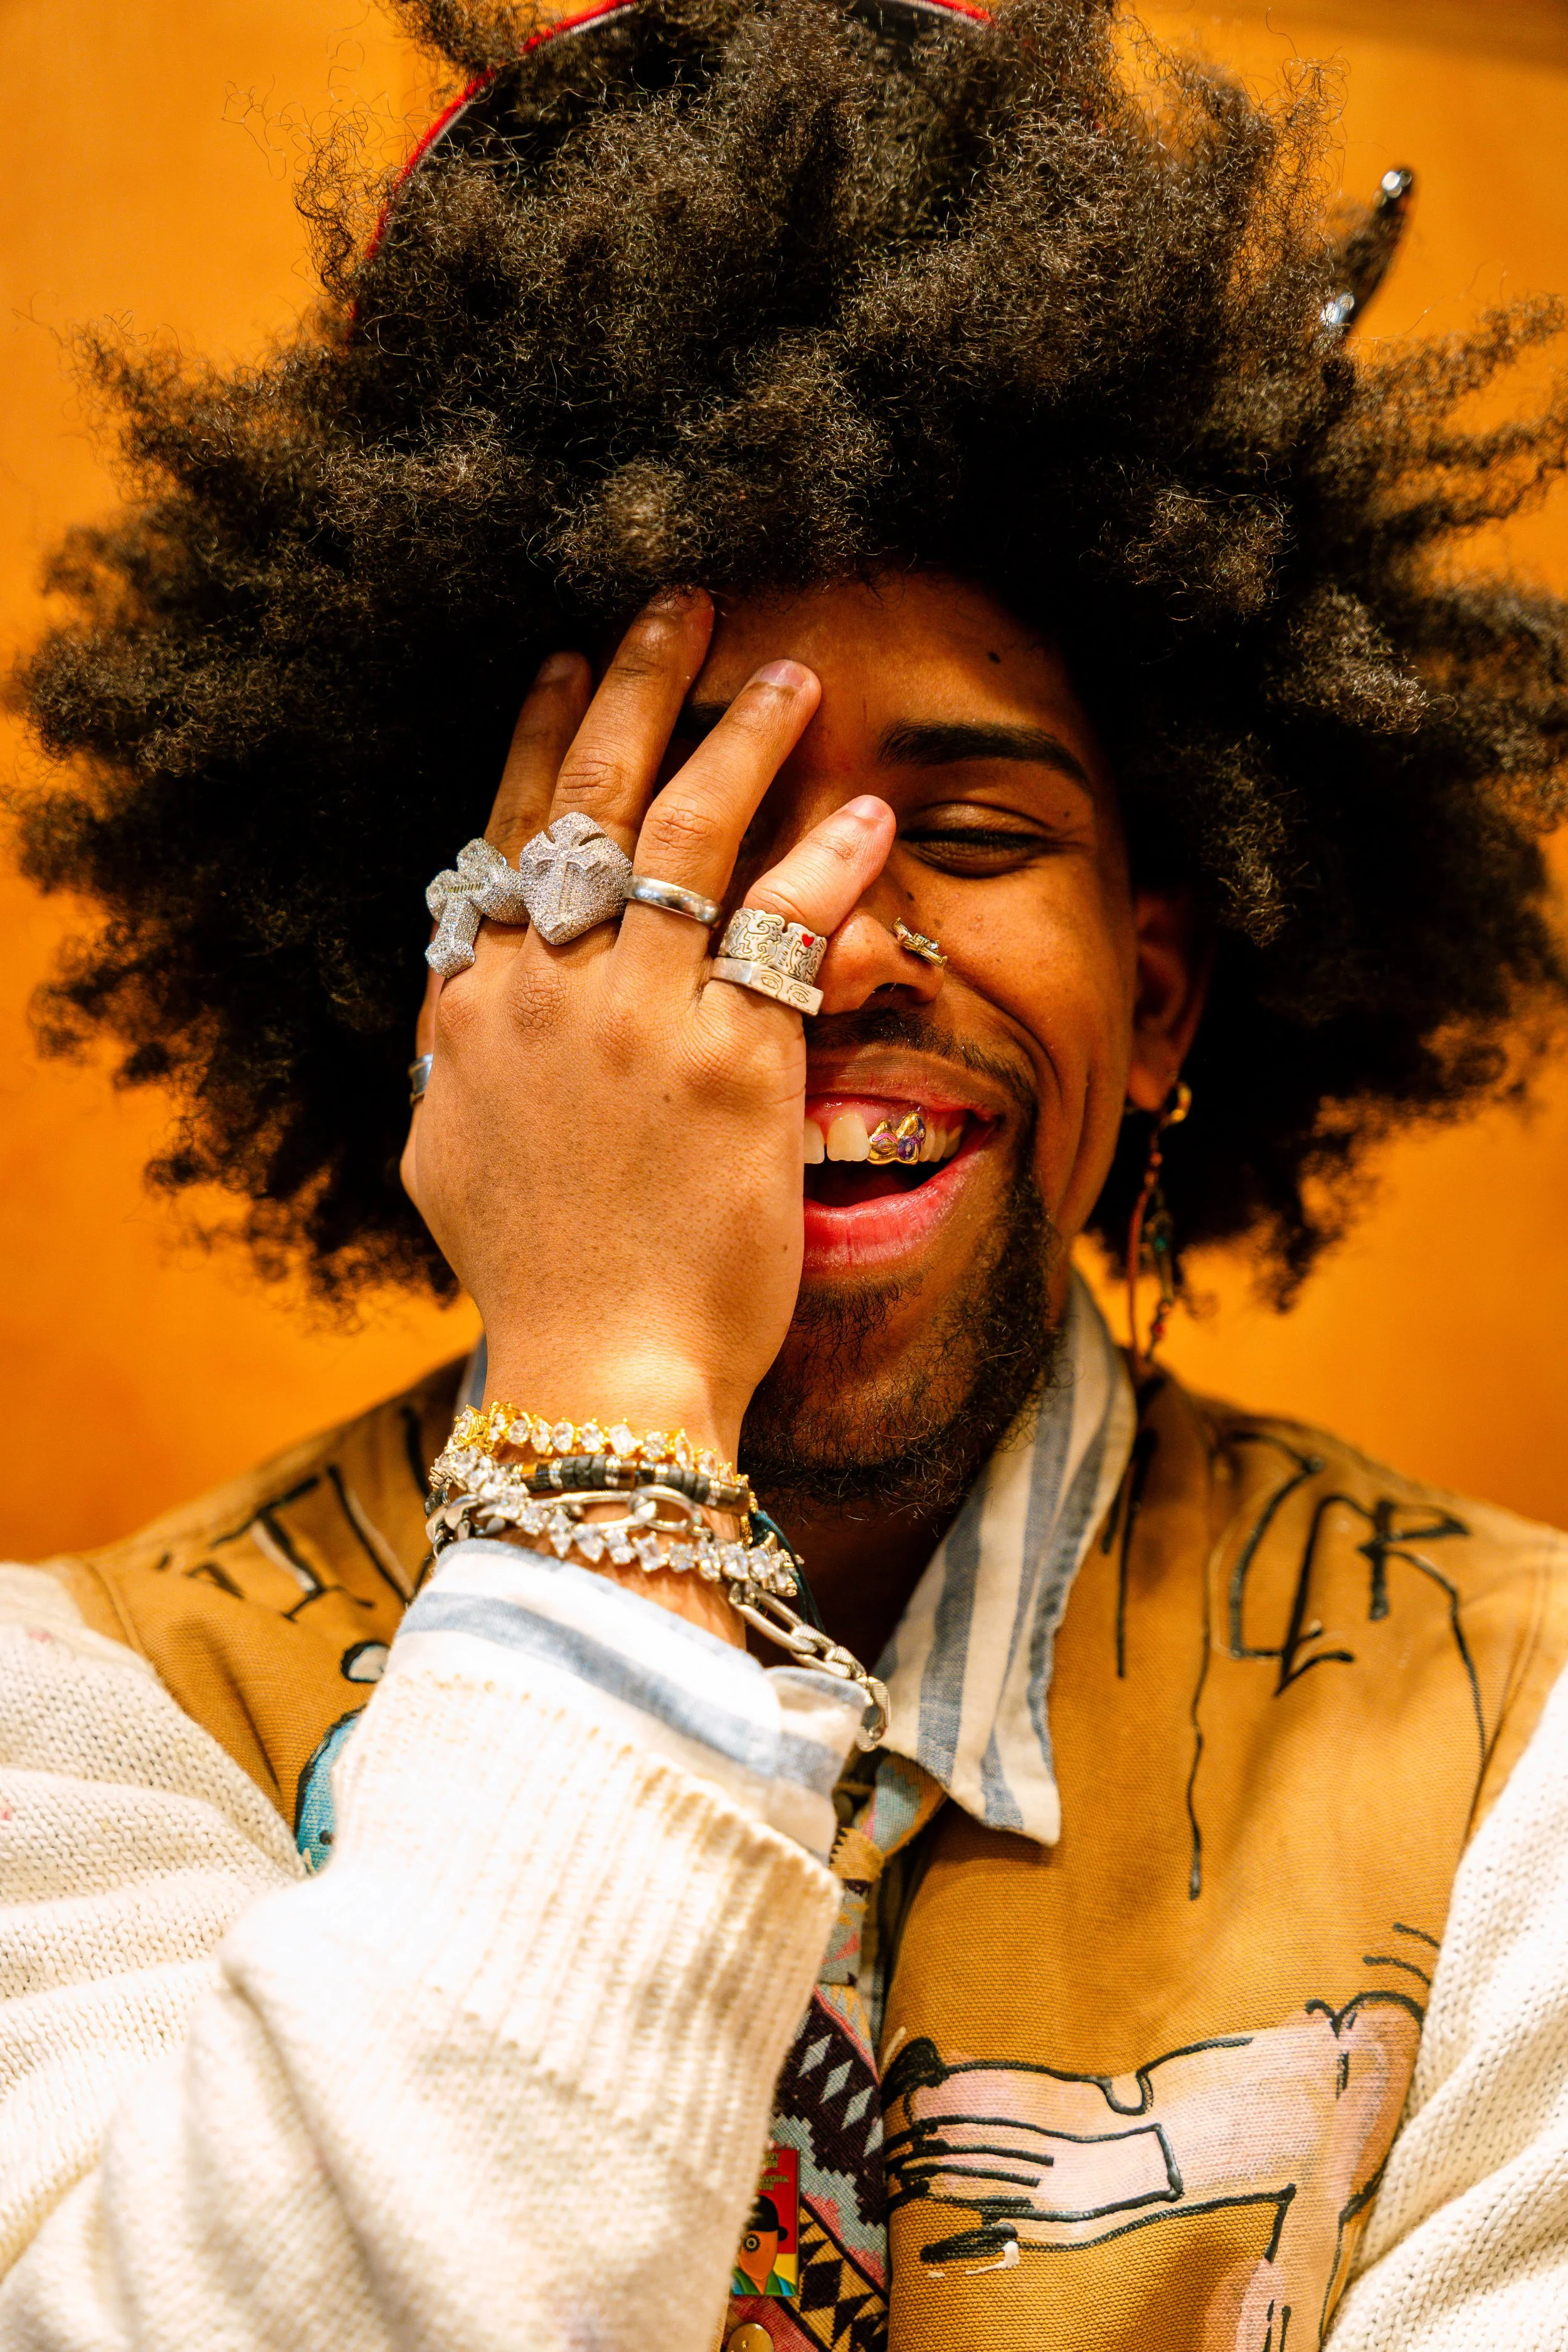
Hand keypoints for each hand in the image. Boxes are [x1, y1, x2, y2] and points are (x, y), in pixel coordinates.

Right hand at [402, 591, 893, 1624]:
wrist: (598, 1374)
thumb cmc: (533, 1283)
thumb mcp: (452, 1159)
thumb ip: (458, 1063)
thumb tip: (459, 1005)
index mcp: (470, 1013)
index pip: (503, 837)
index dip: (541, 740)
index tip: (565, 664)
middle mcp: (543, 995)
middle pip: (590, 802)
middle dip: (637, 686)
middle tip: (680, 605)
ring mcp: (636, 1022)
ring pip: (689, 835)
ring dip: (743, 737)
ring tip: (791, 674)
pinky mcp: (732, 1064)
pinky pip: (784, 927)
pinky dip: (827, 860)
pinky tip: (869, 811)